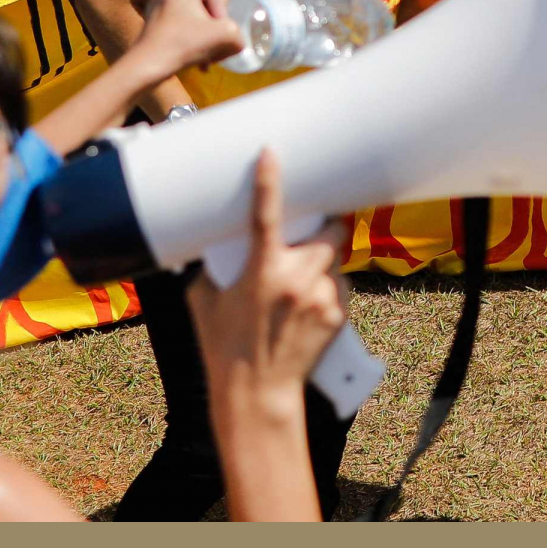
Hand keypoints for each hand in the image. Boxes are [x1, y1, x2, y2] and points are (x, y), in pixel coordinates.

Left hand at [136, 0, 244, 76]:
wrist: (145, 68)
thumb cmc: (183, 45)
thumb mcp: (227, 36)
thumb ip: (240, 34)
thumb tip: (234, 41)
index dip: (224, 17)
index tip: (213, 35)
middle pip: (210, 7)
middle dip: (215, 31)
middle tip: (211, 48)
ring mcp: (160, 4)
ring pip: (198, 20)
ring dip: (206, 39)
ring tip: (203, 56)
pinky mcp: (155, 21)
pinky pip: (184, 27)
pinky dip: (191, 41)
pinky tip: (191, 57)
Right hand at [188, 151, 349, 405]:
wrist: (257, 393)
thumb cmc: (225, 347)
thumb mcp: (205, 302)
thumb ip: (213, 268)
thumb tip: (213, 243)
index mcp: (262, 271)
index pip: (266, 215)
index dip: (269, 181)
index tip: (271, 155)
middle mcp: (298, 279)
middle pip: (330, 231)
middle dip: (323, 227)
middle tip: (310, 232)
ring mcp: (324, 296)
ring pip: (336, 260)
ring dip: (323, 262)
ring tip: (299, 287)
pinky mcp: (339, 314)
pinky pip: (341, 286)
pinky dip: (328, 288)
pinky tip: (307, 309)